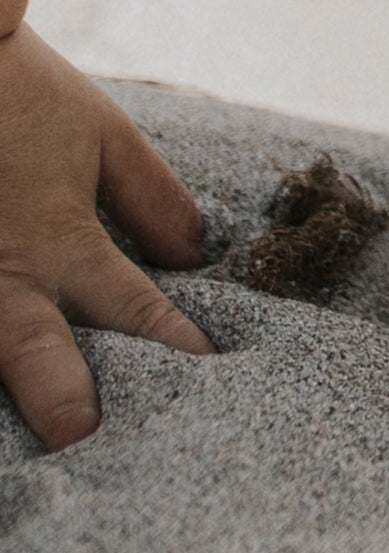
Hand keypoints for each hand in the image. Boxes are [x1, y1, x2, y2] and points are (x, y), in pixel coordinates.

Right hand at [0, 24, 210, 450]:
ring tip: (27, 458)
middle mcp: (0, 269)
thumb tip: (195, 258)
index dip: (171, 347)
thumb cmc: (19, 95)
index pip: (129, 307)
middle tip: (81, 444)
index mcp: (59, 238)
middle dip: (57, 400)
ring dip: (4, 388)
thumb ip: (150, 200)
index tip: (204, 385)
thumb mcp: (101, 135)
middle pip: (31, 347)